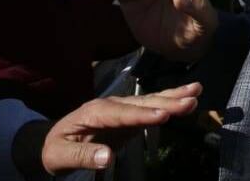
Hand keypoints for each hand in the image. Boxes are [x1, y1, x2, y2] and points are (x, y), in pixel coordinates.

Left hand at [40, 83, 202, 173]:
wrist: (53, 142)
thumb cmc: (55, 149)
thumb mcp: (60, 155)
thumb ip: (82, 155)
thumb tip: (107, 157)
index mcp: (94, 112)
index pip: (121, 114)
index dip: (143, 115)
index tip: (164, 115)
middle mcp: (110, 105)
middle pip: (141, 103)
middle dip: (167, 100)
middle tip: (191, 98)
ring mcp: (121, 108)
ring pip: (150, 101)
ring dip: (173, 96)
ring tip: (196, 90)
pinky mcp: (129, 115)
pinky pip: (152, 107)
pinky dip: (169, 101)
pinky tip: (187, 97)